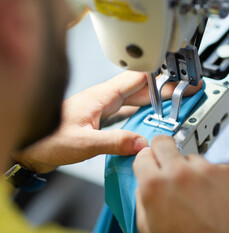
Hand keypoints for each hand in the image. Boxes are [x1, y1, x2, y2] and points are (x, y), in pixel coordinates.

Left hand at [12, 71, 202, 172]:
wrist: (31, 149)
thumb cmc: (46, 140)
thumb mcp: (82, 143)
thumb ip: (112, 142)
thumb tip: (141, 142)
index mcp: (101, 97)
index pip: (135, 79)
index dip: (158, 76)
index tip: (177, 78)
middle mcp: (104, 100)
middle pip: (140, 89)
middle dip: (164, 88)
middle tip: (185, 91)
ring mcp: (103, 109)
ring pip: (135, 99)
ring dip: (155, 100)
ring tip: (174, 102)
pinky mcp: (101, 120)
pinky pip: (127, 112)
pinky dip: (142, 113)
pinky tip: (149, 119)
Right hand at [133, 135, 228, 232]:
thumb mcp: (149, 229)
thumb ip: (142, 199)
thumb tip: (143, 183)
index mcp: (155, 186)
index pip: (142, 155)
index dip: (145, 162)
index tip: (149, 164)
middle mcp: (180, 173)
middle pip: (164, 142)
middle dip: (162, 151)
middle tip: (167, 165)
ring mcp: (206, 170)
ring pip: (190, 157)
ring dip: (189, 170)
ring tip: (195, 194)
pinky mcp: (228, 172)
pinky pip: (213, 166)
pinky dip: (211, 178)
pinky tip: (212, 196)